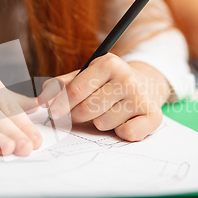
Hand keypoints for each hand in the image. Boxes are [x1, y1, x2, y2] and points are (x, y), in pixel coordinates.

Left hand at [40, 53, 170, 140]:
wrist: (145, 87)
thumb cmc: (108, 84)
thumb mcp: (86, 76)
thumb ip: (62, 85)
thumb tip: (44, 97)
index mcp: (108, 63)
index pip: (75, 91)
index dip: (60, 105)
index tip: (53, 112)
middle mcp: (127, 77)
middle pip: (87, 110)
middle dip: (79, 116)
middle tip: (82, 113)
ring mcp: (141, 96)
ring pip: (103, 124)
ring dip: (101, 123)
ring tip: (110, 112)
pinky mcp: (154, 116)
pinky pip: (126, 134)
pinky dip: (120, 132)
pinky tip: (124, 121)